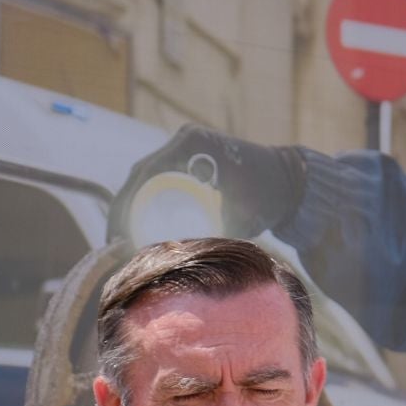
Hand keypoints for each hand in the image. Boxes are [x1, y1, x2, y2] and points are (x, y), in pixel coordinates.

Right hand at [109, 124, 306, 241]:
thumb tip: (180, 263)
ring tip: (120, 239)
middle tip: (113, 243)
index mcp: (192, 145)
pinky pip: (161, 179)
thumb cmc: (268, 199)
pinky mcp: (190, 159)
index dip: (125, 206)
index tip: (116, 236)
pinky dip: (149, 200)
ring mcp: (186, 148)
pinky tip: (138, 226)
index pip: (144, 175)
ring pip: (147, 179)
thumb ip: (212, 236)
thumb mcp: (239, 218)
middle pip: (140, 176)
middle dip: (123, 210)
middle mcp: (184, 141)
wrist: (292, 184)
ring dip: (133, 206)